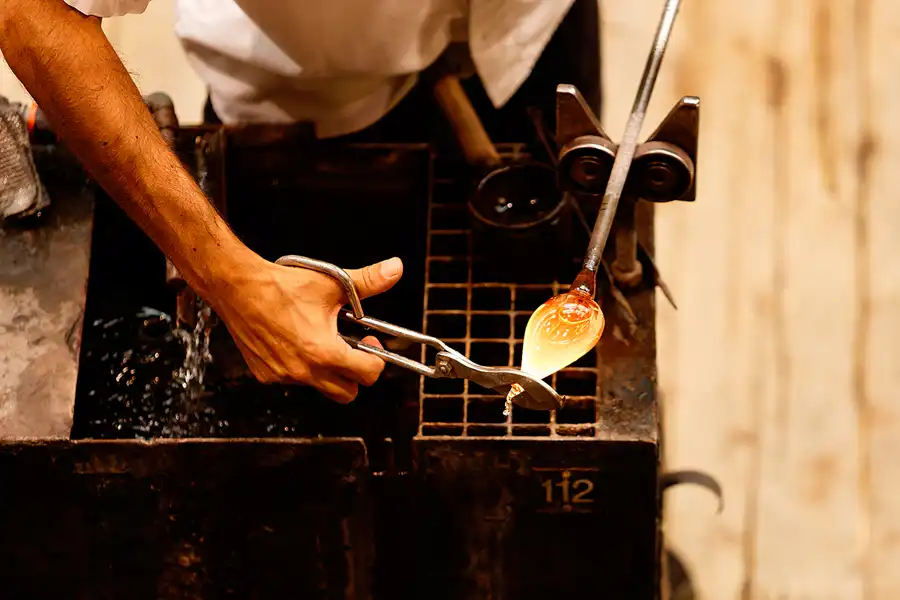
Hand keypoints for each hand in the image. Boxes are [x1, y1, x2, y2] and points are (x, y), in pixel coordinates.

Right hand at [209, 255, 403, 402]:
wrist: (237, 287)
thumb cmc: (280, 286)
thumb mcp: (331, 283)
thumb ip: (368, 282)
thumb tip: (395, 269)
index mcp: (324, 352)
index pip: (368, 374)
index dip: (376, 359)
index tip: (368, 342)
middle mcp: (304, 371)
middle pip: (347, 393)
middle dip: (356, 374)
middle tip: (351, 348)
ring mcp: (283, 376)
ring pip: (320, 387)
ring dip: (328, 371)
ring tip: (322, 341)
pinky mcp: (265, 375)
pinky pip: (294, 380)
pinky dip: (302, 368)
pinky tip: (297, 343)